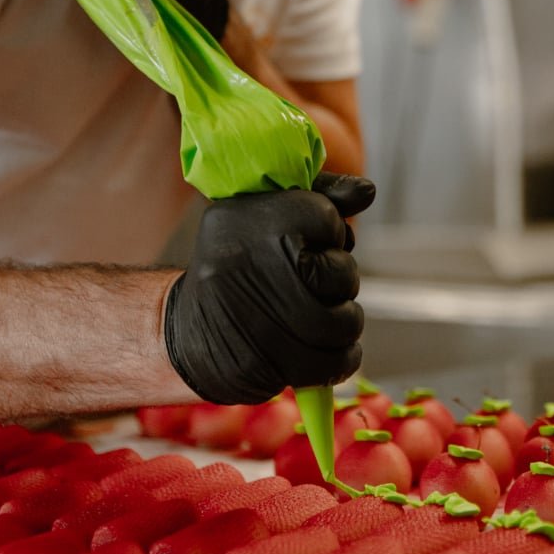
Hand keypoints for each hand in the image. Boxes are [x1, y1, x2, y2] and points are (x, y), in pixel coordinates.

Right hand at [164, 172, 375, 403]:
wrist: (187, 332)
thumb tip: (366, 190)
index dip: (331, 232)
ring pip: (343, 321)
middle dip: (341, 281)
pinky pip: (334, 363)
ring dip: (344, 321)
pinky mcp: (262, 363)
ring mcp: (252, 316)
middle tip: (318, 285)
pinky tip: (327, 348)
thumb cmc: (242, 266)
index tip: (313, 241)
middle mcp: (243, 261)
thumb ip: (321, 198)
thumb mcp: (267, 216)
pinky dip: (342, 358)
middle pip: (340, 272)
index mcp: (243, 216)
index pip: (325, 216)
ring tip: (321, 316)